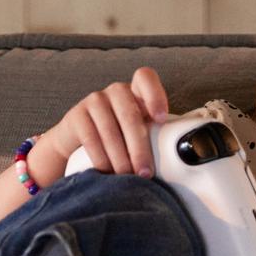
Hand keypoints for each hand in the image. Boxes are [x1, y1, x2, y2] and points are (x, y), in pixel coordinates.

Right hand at [38, 65, 172, 176]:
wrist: (77, 139)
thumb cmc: (119, 137)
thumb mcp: (138, 129)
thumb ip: (156, 133)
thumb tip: (179, 157)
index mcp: (136, 91)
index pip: (145, 77)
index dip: (155, 95)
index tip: (161, 119)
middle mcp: (115, 91)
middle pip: (130, 116)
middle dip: (139, 149)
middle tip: (145, 173)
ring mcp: (94, 100)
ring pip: (110, 131)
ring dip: (120, 159)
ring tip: (126, 177)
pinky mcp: (75, 115)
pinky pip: (90, 139)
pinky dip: (101, 159)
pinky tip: (106, 172)